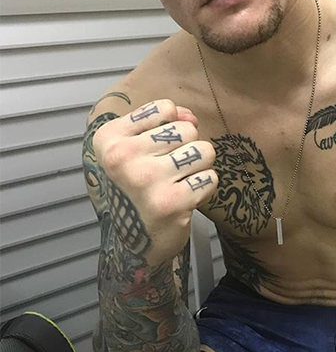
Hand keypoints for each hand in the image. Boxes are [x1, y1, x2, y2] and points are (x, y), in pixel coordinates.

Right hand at [92, 99, 216, 267]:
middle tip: (170, 170)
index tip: (158, 148)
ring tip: (179, 182)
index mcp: (110, 138)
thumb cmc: (137, 189)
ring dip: (198, 167)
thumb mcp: (135, 148)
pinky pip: (210, 177)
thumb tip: (190, 116)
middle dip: (187, 148)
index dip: (171, 125)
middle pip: (187, 129)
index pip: (165, 108)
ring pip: (204, 151)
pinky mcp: (171, 202)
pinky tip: (185, 197)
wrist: (134, 242)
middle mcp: (122, 157)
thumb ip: (164, 122)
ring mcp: (147, 179)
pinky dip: (204, 187)